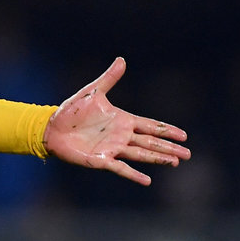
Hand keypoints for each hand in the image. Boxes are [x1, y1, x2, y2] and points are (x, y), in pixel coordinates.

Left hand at [44, 57, 188, 185]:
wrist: (51, 128)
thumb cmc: (71, 112)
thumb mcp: (92, 92)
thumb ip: (109, 78)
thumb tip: (121, 59)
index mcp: (122, 120)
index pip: (149, 125)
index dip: (166, 130)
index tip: (184, 135)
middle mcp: (121, 136)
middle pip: (150, 142)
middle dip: (169, 147)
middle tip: (188, 154)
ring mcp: (112, 149)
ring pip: (141, 154)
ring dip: (157, 158)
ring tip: (175, 162)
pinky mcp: (101, 160)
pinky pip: (121, 168)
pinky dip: (134, 174)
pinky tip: (148, 181)